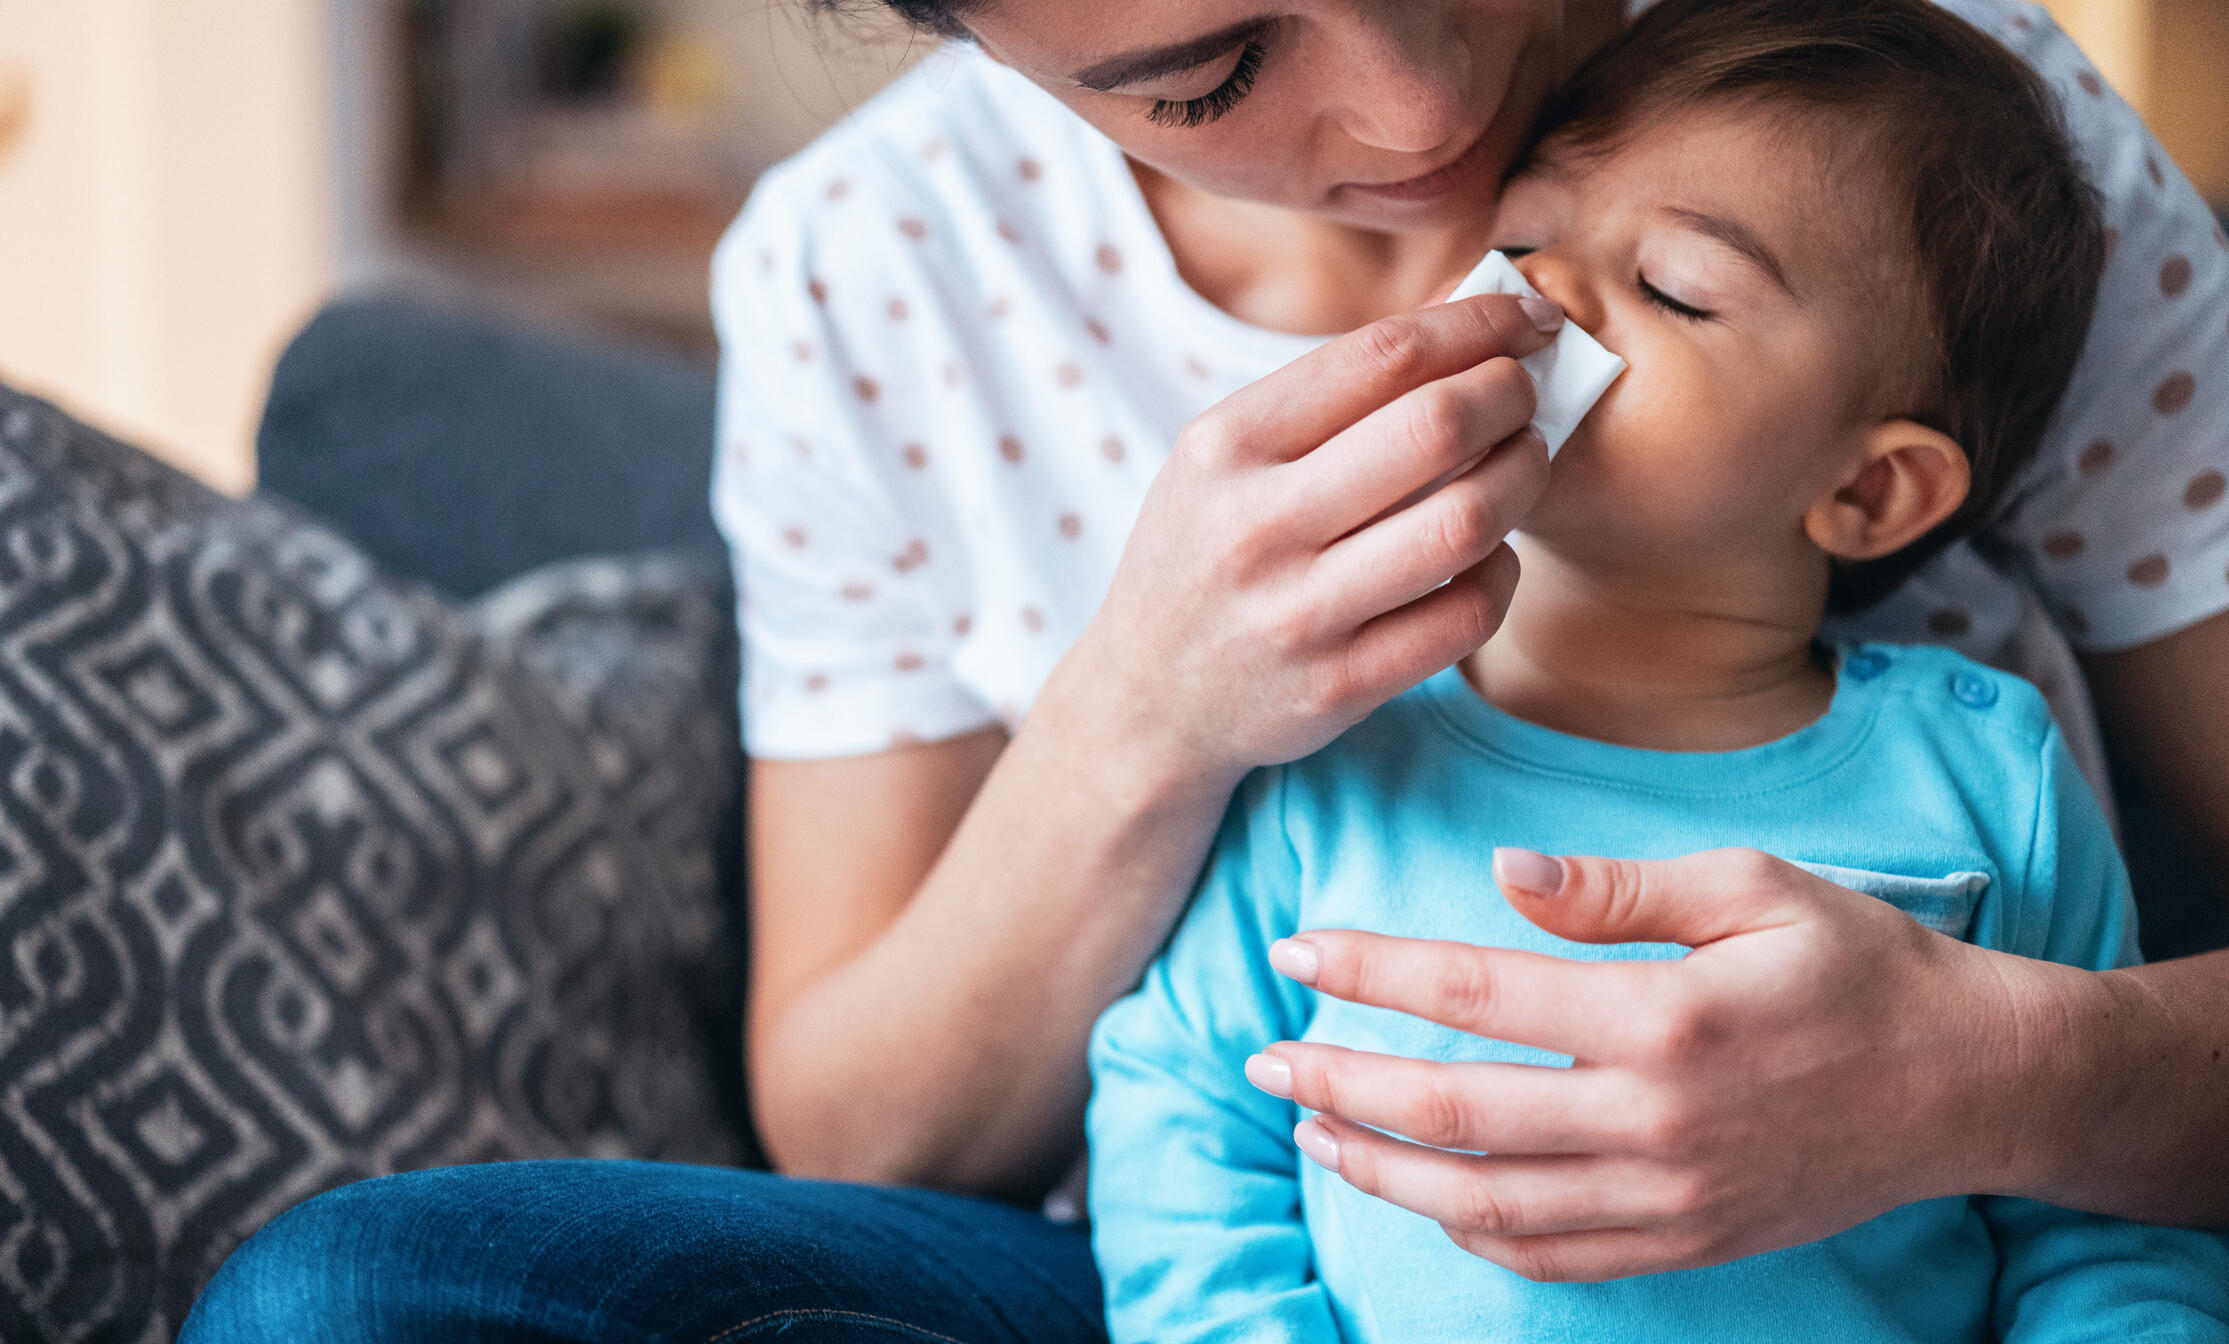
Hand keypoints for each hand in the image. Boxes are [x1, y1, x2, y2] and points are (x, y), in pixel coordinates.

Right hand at [1042, 295, 1561, 795]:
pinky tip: (1489, 555)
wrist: (1147, 699)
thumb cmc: (1204, 555)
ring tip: (1522, 465)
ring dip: (1522, 479)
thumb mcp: (1222, 460)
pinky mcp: (1339, 687)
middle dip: (1512, 396)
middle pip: (1436, 427)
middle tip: (1528, 397)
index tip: (1529, 320)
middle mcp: (1256, 525)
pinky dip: (1502, 573)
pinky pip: (1466, 615)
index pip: (1383, 355)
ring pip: (1465, 523)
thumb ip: (1326, 398)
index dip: (1480, 325)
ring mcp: (1298, 614)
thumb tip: (1467, 325)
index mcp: (1227, 445)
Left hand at [1248, 848, 2088, 1280]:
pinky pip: (1552, 1257)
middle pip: (1454, 1109)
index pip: (1473, 990)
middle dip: (1339, 1082)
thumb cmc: (1857, 963)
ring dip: (1383, 1168)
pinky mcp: (1686, 1243)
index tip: (1294, 950)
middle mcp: (1654, 1119)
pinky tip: (1424, 1195)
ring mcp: (1668, 1196)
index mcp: (1662, 1015)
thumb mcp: (1751, 887)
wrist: (1968, 1084)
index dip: (1369, 969)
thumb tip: (1498, 872)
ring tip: (1313, 1129)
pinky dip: (1472, 1234)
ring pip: (1485, 1202)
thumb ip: (1616, 886)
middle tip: (1263, 1058)